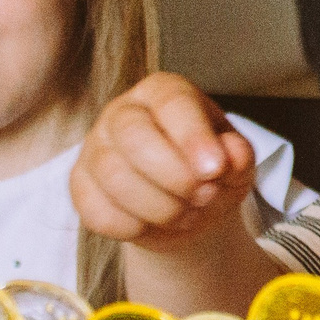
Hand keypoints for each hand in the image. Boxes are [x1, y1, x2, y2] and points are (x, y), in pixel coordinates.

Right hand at [72, 73, 258, 250]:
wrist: (187, 210)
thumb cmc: (211, 175)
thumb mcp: (236, 163)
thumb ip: (238, 155)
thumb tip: (232, 154)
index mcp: (164, 93)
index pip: (172, 102)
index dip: (192, 137)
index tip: (214, 170)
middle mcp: (123, 112)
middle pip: (133, 135)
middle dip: (173, 175)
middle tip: (204, 196)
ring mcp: (95, 147)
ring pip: (113, 176)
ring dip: (159, 207)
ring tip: (187, 214)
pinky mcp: (80, 184)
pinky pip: (96, 210)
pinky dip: (132, 227)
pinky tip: (153, 224)